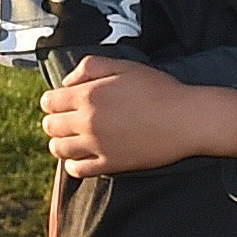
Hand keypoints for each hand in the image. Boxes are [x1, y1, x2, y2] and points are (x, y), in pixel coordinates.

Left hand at [38, 55, 236, 176]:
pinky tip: (81, 158)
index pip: (49, 101)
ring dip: (61, 143)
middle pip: (50, 126)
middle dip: (55, 121)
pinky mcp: (110, 163)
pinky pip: (77, 170)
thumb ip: (90, 66)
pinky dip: (73, 165)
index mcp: (88, 95)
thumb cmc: (160, 90)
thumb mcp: (126, 66)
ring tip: (74, 139)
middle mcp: (86, 121)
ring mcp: (97, 145)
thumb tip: (67, 81)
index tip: (62, 102)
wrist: (187, 119)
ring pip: (59, 149)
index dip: (53, 100)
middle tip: (69, 120)